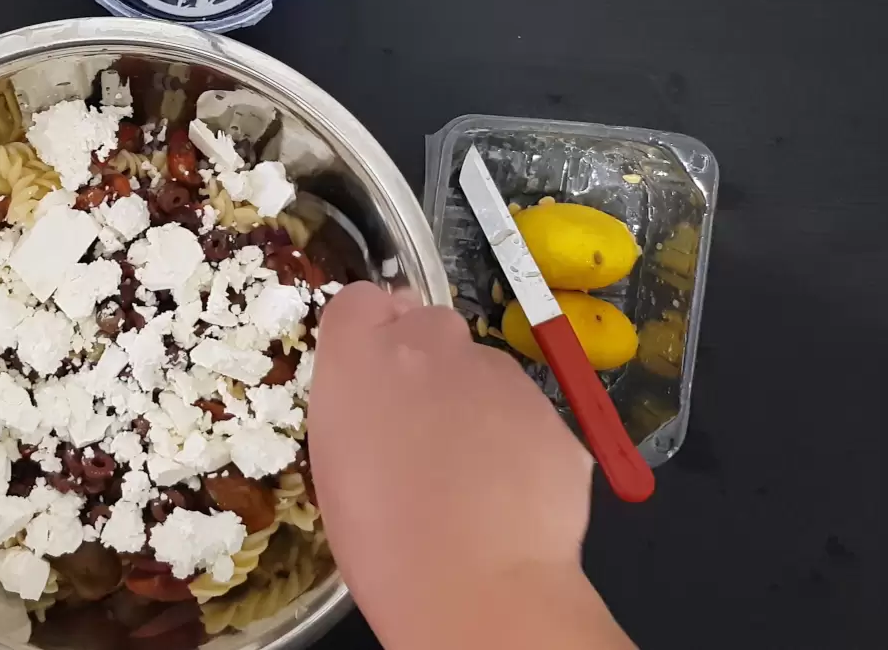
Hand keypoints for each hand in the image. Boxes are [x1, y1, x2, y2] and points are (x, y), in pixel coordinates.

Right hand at [309, 284, 633, 648]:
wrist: (476, 585)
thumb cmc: (380, 536)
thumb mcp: (336, 460)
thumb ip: (359, 401)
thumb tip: (384, 394)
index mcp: (361, 354)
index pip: (359, 301)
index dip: (367, 333)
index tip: (370, 377)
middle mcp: (432, 343)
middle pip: (425, 326)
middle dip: (423, 365)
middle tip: (419, 432)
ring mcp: (499, 373)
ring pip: (481, 371)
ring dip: (472, 404)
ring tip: (468, 477)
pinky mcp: (551, 410)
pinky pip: (525, 414)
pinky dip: (516, 442)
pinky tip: (507, 497)